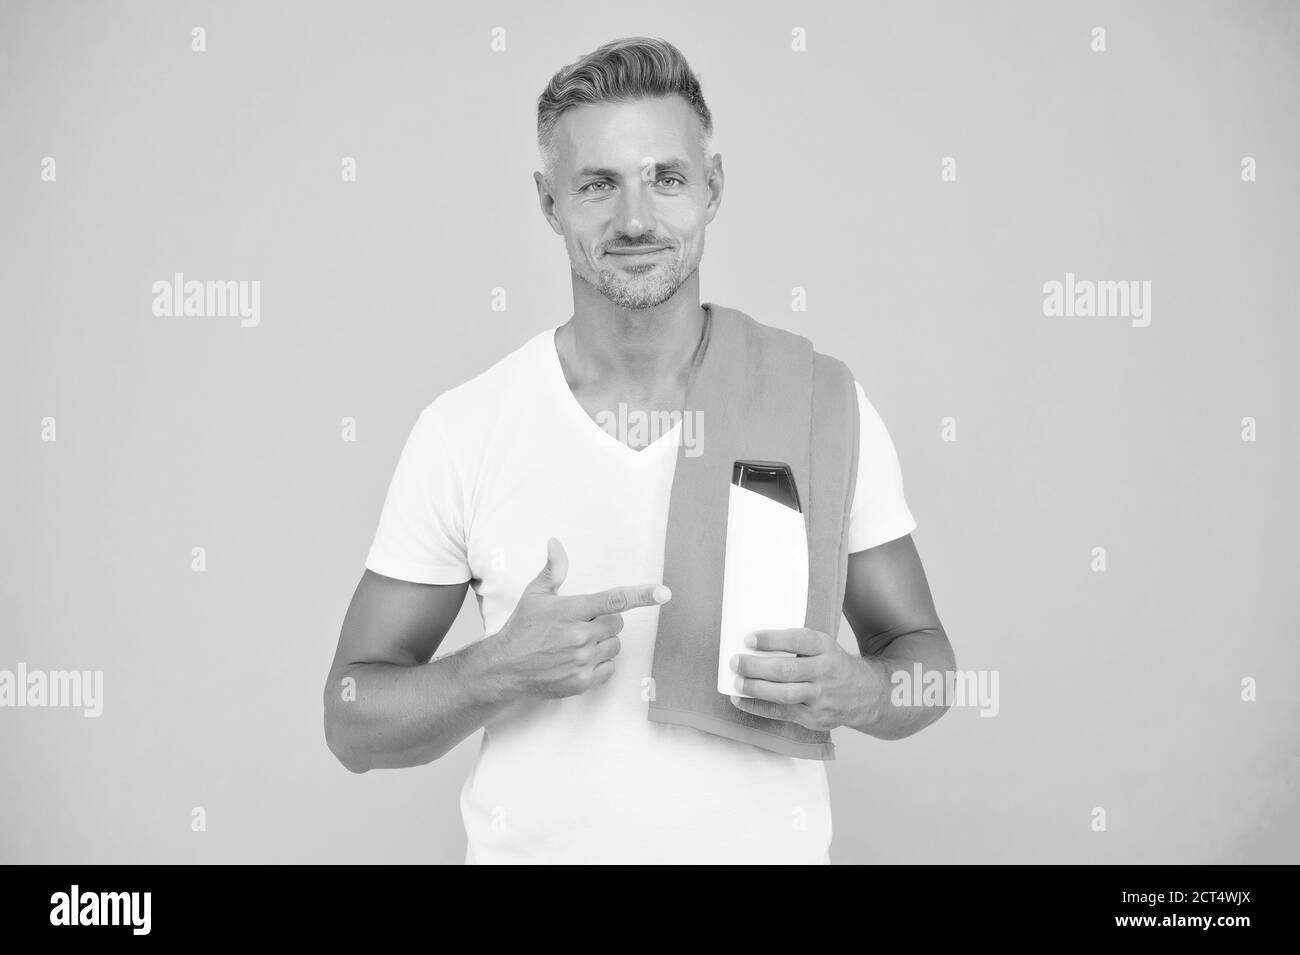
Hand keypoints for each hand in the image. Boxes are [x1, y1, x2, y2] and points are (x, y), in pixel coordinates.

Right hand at [483, 537, 670, 700]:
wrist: (506, 667)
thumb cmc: (523, 628)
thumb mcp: (535, 594)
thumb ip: (553, 570)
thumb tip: (555, 543)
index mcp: (572, 610)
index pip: (614, 600)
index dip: (642, 595)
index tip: (664, 593)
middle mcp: (580, 636)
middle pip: (617, 623)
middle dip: (605, 621)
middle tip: (582, 624)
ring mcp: (582, 661)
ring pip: (615, 646)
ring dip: (603, 643)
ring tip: (578, 643)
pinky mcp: (582, 682)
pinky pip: (609, 668)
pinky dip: (600, 664)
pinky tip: (579, 660)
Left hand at [728, 628, 880, 731]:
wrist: (866, 694)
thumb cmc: (833, 664)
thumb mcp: (824, 646)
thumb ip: (796, 643)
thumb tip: (753, 642)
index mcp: (826, 648)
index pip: (797, 640)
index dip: (771, 639)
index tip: (749, 639)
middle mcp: (825, 672)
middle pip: (786, 670)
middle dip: (756, 666)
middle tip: (736, 662)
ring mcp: (820, 697)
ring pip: (784, 694)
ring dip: (756, 688)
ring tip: (737, 682)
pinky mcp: (814, 718)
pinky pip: (782, 713)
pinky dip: (758, 707)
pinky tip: (741, 700)